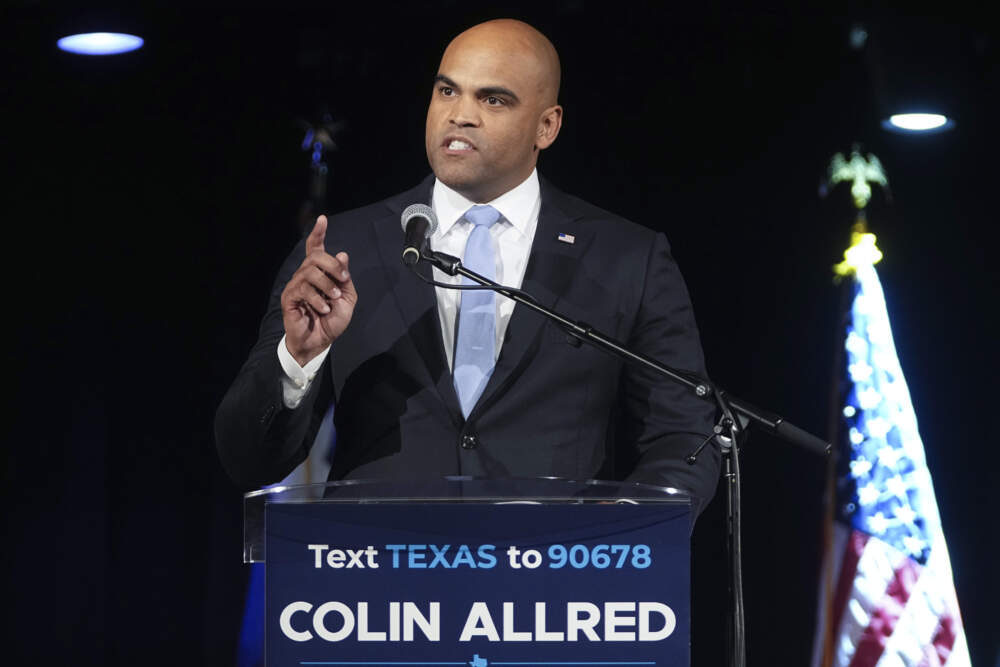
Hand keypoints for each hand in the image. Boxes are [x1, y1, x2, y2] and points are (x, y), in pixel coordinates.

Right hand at [280, 215, 357, 365]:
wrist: (320, 342)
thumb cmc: (332, 320)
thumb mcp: (346, 298)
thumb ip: (344, 278)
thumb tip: (341, 254)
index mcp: (320, 273)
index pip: (315, 248)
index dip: (318, 233)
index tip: (322, 219)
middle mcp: (305, 276)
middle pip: (315, 257)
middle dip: (333, 266)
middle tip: (343, 280)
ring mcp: (296, 286)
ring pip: (309, 272)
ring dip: (326, 284)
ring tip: (332, 299)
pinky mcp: (289, 298)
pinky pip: (302, 289)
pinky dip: (317, 299)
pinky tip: (323, 309)